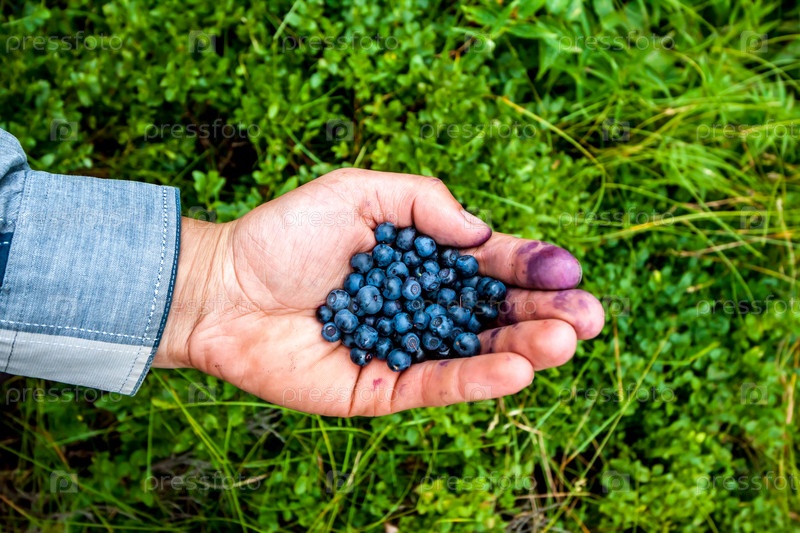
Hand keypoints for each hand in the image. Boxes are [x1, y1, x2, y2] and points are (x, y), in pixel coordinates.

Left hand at [154, 169, 604, 415]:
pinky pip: (435, 385)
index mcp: (420, 263)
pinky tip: (517, 367)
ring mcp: (403, 351)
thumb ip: (424, 202)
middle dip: (544, 314)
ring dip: (525, 348)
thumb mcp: (360, 192)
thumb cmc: (285, 235)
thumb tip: (483, 235)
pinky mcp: (380, 389)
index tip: (567, 269)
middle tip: (590, 315)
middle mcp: (420, 309)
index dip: (530, 268)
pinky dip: (476, 378)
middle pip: (495, 315)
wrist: (221, 287)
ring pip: (476, 354)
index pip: (489, 268)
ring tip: (565, 339)